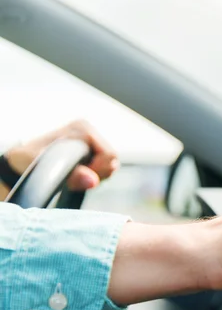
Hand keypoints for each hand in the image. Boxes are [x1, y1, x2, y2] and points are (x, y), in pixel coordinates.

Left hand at [4, 120, 118, 190]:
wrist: (21, 161)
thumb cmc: (30, 162)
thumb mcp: (48, 170)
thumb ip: (72, 175)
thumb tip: (93, 180)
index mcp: (82, 128)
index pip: (109, 155)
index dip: (98, 170)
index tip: (78, 176)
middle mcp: (88, 131)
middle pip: (112, 159)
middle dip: (98, 173)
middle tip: (76, 178)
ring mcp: (90, 139)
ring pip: (110, 164)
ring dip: (95, 175)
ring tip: (74, 176)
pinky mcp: (90, 148)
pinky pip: (105, 165)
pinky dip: (94, 174)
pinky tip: (78, 174)